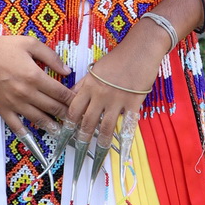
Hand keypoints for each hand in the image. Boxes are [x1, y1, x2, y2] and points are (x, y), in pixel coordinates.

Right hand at [0, 29, 71, 143]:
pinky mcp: (1, 108)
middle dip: (65, 114)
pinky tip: (32, 137)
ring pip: (37, 119)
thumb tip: (67, 70)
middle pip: (52, 108)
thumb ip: (51, 57)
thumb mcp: (30, 44)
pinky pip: (15, 124)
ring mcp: (13, 102)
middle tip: (74, 120)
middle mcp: (26, 93)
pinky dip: (24, 133)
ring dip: (50, 126)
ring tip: (59, 131)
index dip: (72, 99)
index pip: (60, 93)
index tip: (79, 103)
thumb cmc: (2, 46)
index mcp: (35, 76)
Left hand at [65, 21, 169, 148]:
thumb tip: (70, 95)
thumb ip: (83, 84)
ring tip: (97, 155)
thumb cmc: (117, 57)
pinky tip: (124, 150)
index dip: (68, 124)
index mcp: (89, 85)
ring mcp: (117, 100)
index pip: (73, 108)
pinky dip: (126, 139)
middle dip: (82, 138)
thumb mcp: (95, 68)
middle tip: (78, 151)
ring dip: (100, 143)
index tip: (64, 135)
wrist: (141, 49)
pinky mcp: (133, 103)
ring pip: (106, 126)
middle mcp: (100, 94)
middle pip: (87, 121)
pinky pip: (128, 124)